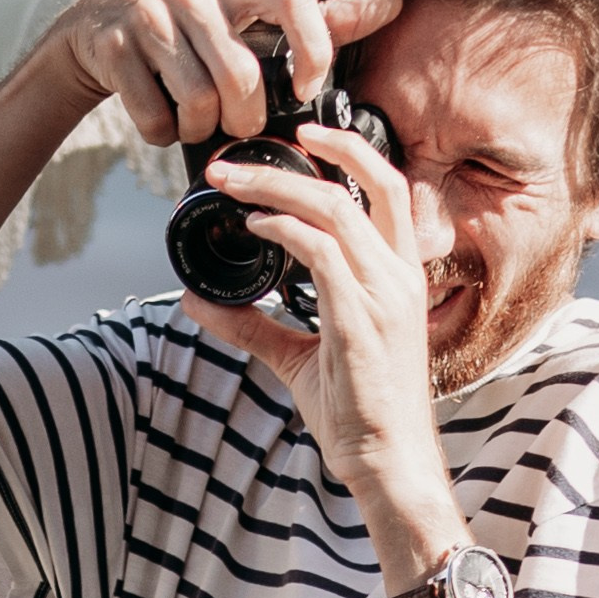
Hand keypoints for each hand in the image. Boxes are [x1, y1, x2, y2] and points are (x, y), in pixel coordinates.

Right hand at [44, 0, 402, 148]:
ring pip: (197, 102)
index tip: (309, 88)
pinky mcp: (113, 48)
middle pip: (241, 76)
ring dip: (201, 129)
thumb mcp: (249, 12)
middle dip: (246, 118)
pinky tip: (162, 118)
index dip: (312, 49)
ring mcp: (148, 15)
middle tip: (239, 123)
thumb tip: (394, 2)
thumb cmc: (193, 25)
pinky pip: (153, 118)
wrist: (97, 23)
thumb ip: (319, 18)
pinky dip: (162, 134)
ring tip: (198, 120)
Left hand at [184, 118, 459, 539]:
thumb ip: (255, 325)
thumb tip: (199, 302)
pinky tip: (253, 227)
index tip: (301, 136)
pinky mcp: (360, 319)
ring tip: (231, 186)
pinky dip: (283, 229)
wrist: (386, 461)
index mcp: (400, 275)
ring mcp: (384, 294)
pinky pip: (320, 251)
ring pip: (335, 207)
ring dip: (275, 188)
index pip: (388, 188)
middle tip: (238, 160)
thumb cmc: (358, 412)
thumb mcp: (298, 357)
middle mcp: (400, 276)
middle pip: (365, 182)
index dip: (348, 151)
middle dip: (303, 156)